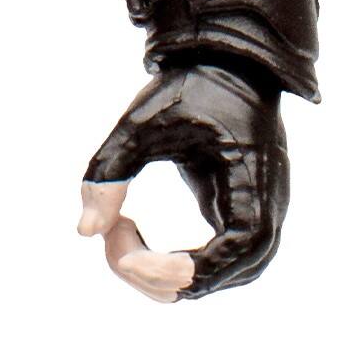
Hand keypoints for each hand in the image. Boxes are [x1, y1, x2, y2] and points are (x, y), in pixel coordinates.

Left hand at [78, 63, 288, 300]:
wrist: (226, 65)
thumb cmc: (190, 89)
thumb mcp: (143, 121)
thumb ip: (111, 170)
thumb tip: (84, 231)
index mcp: (251, 193)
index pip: (220, 263)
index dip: (168, 268)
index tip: (121, 248)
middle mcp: (264, 218)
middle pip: (211, 281)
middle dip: (151, 271)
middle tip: (109, 228)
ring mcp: (253, 221)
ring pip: (208, 280)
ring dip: (155, 270)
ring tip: (116, 224)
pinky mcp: (236, 218)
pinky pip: (206, 263)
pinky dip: (163, 259)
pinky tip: (130, 225)